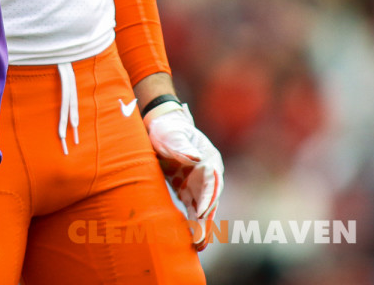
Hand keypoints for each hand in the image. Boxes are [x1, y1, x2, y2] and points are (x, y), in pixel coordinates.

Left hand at [143, 101, 224, 249]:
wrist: (162, 126)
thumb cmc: (168, 128)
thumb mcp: (172, 134)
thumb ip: (181, 145)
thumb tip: (196, 158)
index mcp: (209, 160)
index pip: (212, 183)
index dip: (208, 198)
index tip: (203, 213)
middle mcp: (208, 176)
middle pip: (210, 201)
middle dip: (206, 221)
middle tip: (200, 240)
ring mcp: (199, 185)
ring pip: (203, 210)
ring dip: (201, 228)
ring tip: (197, 247)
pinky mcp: (188, 191)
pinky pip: (193, 211)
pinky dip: (193, 224)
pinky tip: (191, 240)